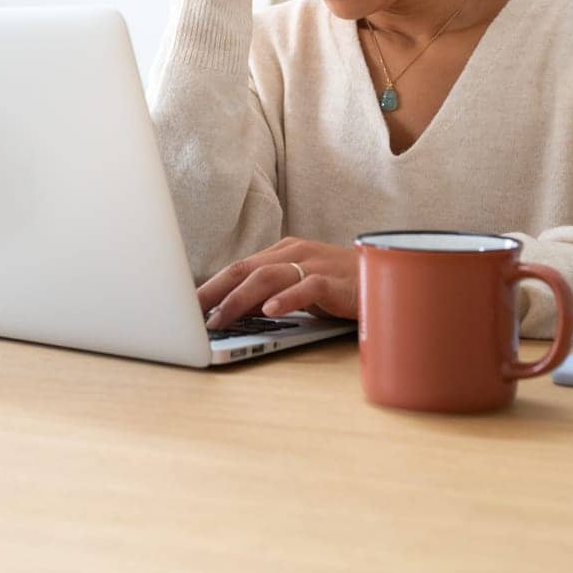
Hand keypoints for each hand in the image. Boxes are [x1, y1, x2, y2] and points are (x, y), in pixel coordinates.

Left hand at [198, 237, 357, 327]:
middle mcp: (293, 252)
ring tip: (220, 319)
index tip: (185, 306)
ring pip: (267, 277)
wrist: (387, 275)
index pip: (238, 268)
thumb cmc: (340, 285)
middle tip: (190, 315)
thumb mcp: (299, 287)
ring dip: (239, 300)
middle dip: (213, 292)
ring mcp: (313, 264)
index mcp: (282, 252)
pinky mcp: (333, 281)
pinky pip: (305, 287)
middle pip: (244, 269)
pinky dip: (286, 299)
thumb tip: (232, 311)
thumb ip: (269, 293)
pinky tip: (270, 311)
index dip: (210, 286)